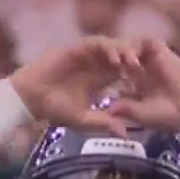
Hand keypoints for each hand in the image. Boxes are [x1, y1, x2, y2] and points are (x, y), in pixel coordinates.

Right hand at [9, 37, 141, 135]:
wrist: (30, 99)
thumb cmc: (53, 109)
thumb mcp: (83, 119)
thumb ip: (102, 123)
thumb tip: (125, 134)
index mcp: (99, 80)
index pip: (123, 74)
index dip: (136, 78)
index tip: (149, 87)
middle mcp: (95, 65)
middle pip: (121, 58)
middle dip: (134, 62)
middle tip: (147, 72)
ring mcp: (87, 55)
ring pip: (112, 48)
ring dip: (124, 53)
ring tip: (135, 63)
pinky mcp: (77, 48)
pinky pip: (97, 44)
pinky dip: (108, 49)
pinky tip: (116, 60)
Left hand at [108, 39, 179, 132]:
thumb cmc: (166, 117)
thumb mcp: (139, 114)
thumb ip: (123, 108)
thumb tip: (106, 109)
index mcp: (137, 85)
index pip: (116, 73)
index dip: (104, 74)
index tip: (91, 79)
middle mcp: (143, 70)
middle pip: (121, 56)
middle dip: (110, 59)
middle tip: (100, 65)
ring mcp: (152, 60)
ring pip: (131, 47)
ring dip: (121, 52)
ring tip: (116, 63)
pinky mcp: (162, 52)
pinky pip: (145, 42)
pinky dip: (135, 48)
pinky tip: (130, 61)